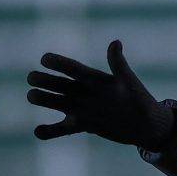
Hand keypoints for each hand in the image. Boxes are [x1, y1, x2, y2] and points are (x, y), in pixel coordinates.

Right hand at [27, 39, 174, 148]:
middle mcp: (85, 92)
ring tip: (31, 96)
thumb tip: (115, 43)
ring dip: (45, 100)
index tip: (45, 58)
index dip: (60, 63)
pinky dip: (51, 131)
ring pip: (59, 103)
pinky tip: (37, 132)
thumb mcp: (130, 82)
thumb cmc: (141, 99)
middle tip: (31, 78)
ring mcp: (83, 109)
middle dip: (46, 81)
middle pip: (62, 85)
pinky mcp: (84, 125)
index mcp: (95, 79)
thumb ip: (119, 65)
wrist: (146, 125)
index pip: (74, 69)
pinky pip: (64, 128)